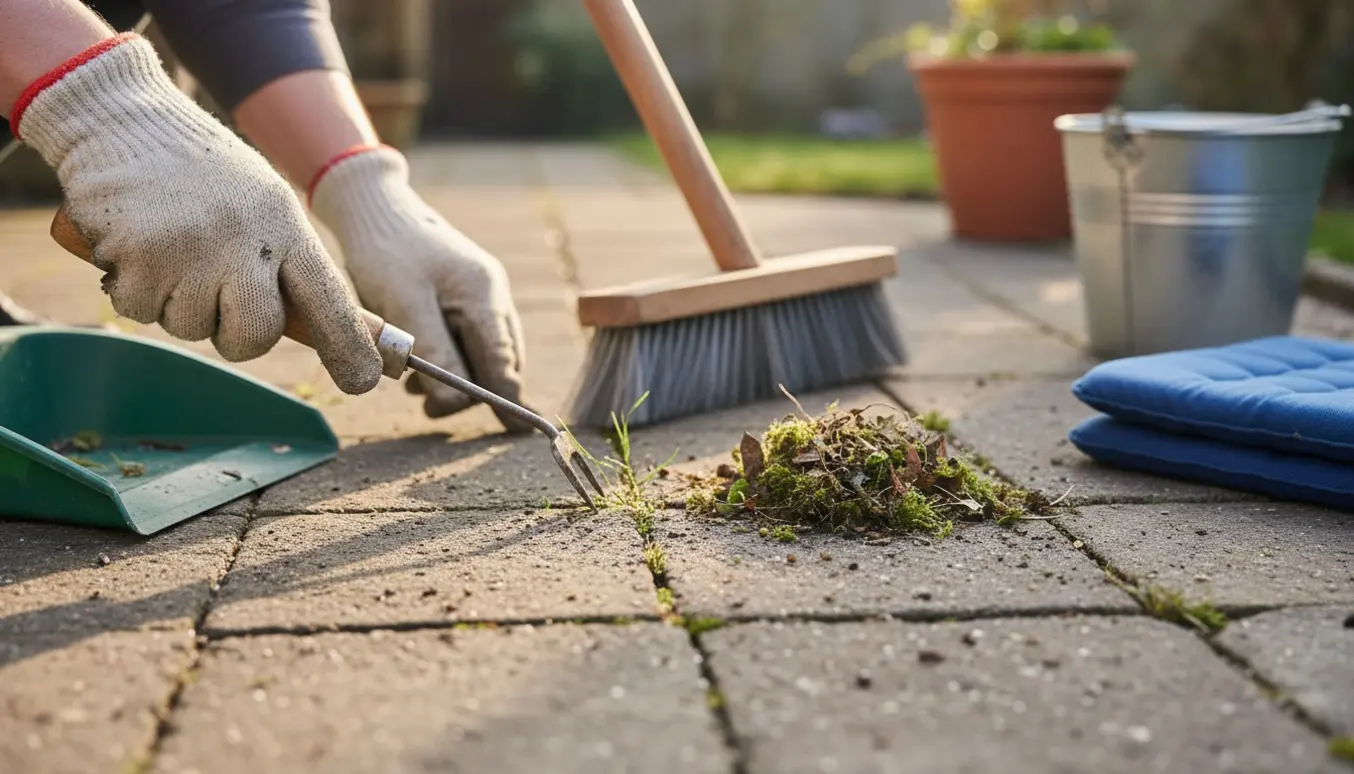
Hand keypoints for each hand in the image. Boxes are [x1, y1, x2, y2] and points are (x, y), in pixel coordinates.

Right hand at [12, 34, 382, 394]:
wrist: (122, 117)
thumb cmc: (201, 174)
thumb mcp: (263, 204)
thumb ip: (288, 263)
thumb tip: (321, 330)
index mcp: (284, 226)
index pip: (327, 299)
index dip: (348, 345)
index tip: (364, 380)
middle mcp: (244, 241)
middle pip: (254, 337)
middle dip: (236, 336)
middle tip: (216, 296)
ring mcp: (190, 251)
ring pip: (190, 328)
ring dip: (175, 303)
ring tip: (170, 246)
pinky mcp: (136, 257)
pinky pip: (139, 309)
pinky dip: (131, 288)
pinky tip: (136, 244)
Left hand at [310, 145, 529, 431]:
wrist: (370, 206)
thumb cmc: (384, 251)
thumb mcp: (404, 304)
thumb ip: (436, 353)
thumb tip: (456, 403)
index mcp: (483, 295)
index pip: (504, 362)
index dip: (507, 399)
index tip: (512, 432)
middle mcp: (490, 294)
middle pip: (497, 362)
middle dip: (467, 389)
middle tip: (425, 405)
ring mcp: (479, 292)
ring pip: (481, 352)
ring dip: (454, 376)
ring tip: (413, 384)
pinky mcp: (462, 293)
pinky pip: (466, 338)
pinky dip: (447, 357)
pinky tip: (419, 361)